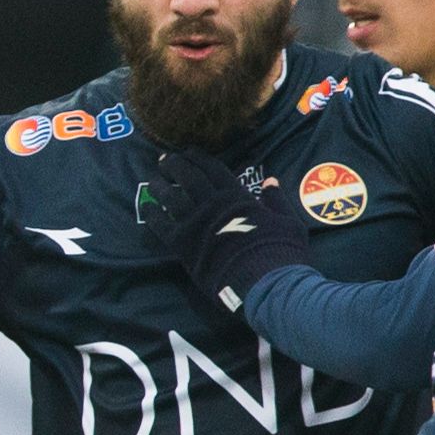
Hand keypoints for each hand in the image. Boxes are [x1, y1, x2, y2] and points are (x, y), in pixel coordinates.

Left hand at [142, 148, 311, 310]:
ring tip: (152, 179)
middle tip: (165, 161)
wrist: (266, 283)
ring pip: (171, 196)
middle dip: (175, 165)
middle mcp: (213, 204)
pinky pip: (161, 224)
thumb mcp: (288, 221)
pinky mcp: (183, 244)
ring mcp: (195, 222)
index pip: (213, 168)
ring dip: (160, 186)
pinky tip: (146, 206)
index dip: (199, 158)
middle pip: (188, 177)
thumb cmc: (280, 252)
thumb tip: (271, 181)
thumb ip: (276, 200)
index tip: (189, 152)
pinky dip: (152, 214)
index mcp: (237, 196)